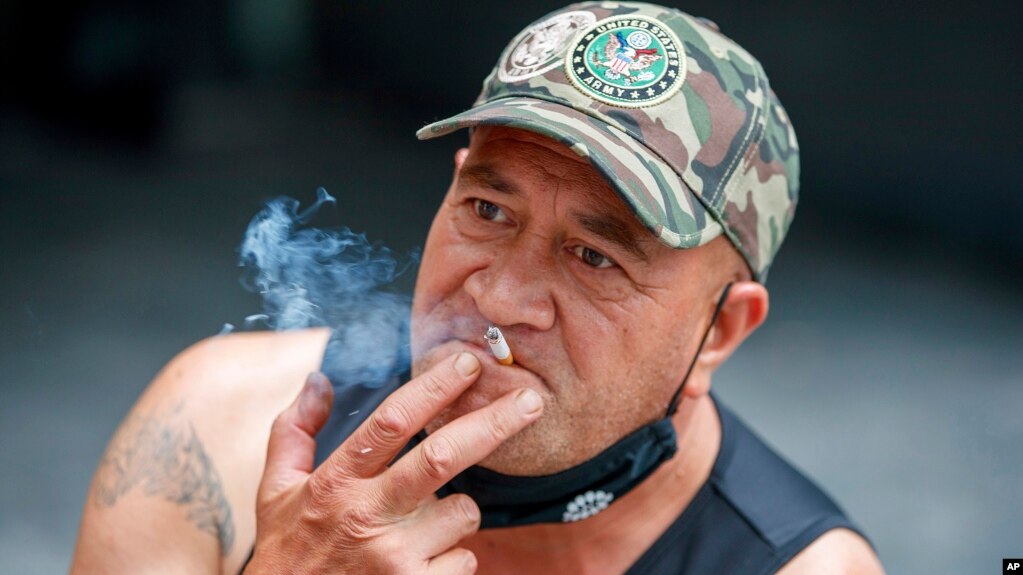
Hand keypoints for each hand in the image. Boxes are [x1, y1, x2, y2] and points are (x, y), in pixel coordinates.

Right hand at [245, 352, 543, 573]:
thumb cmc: (289, 552)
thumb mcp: (276, 490)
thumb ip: (294, 431)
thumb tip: (318, 379)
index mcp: (335, 483)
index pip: (391, 422)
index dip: (435, 388)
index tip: (470, 362)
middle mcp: (366, 516)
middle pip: (443, 457)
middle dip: (495, 423)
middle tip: (532, 401)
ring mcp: (395, 558)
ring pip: (464, 511)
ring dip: (458, 510)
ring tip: (420, 526)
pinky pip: (466, 557)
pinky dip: (454, 555)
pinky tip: (422, 562)